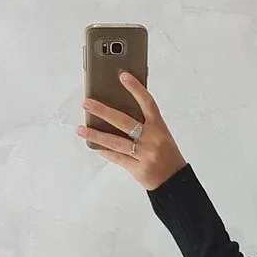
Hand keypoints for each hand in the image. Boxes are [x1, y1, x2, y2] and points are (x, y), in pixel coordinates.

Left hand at [78, 72, 186, 191]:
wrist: (175, 180)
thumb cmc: (167, 154)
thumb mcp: (161, 135)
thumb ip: (145, 123)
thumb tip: (119, 110)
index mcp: (159, 127)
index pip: (147, 103)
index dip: (136, 88)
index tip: (122, 76)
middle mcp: (152, 139)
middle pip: (124, 121)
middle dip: (103, 111)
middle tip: (86, 103)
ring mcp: (144, 154)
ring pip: (115, 142)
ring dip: (96, 134)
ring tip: (80, 129)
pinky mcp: (137, 168)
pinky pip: (117, 158)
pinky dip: (104, 151)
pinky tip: (93, 145)